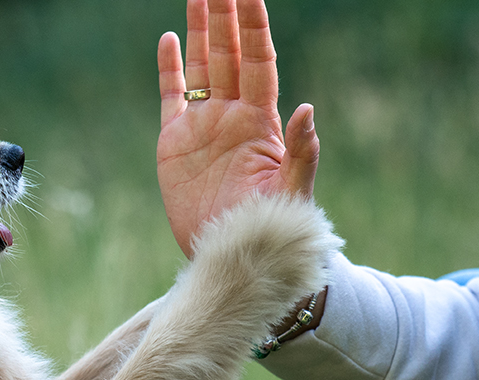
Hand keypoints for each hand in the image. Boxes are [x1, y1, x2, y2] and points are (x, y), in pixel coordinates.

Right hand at [157, 0, 318, 255]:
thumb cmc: (268, 229)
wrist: (230, 257)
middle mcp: (232, 115)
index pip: (258, 61)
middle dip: (225, 14)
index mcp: (261, 122)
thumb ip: (301, 154)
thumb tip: (308, 111)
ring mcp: (203, 126)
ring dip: (201, 29)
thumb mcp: (291, 195)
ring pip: (201, 65)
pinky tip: (171, 39)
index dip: (254, 26)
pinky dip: (170, 68)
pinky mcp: (175, 143)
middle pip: (228, 52)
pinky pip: (172, 95)